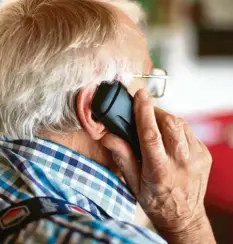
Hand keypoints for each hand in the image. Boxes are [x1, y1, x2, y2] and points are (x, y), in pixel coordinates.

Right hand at [101, 89, 214, 242]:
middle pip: (169, 123)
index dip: (144, 112)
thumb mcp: (133, 183)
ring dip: (165, 118)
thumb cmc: (156, 202)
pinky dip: (176, 127)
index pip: (151, 134)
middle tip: (145, 111)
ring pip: (180, 123)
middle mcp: (181, 163)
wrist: (183, 216)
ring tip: (155, 124)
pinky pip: (188, 131)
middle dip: (155, 111)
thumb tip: (107, 136)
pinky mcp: (204, 154)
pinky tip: (168, 135)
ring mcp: (196, 157)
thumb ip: (122, 156)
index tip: (140, 96)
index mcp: (159, 171)